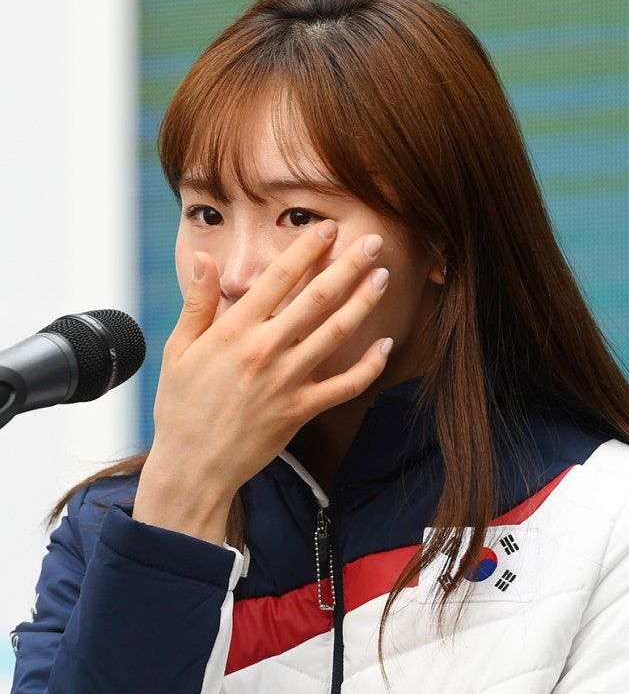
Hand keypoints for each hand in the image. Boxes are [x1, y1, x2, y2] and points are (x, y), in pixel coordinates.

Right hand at [133, 220, 391, 541]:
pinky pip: (346, 386)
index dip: (307, 249)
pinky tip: (385, 345)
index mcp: (235, 331)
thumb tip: (205, 257)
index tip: (328, 229)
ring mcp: (287, 382)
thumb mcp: (178, 350)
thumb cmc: (181, 406)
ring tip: (383, 277)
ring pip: (337, 334)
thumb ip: (197, 302)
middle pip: (317, 298)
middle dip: (349, 265)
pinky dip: (370, 366)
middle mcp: (266, 351)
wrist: (193, 465)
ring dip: (364, 302)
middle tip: (373, 241)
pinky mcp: (301, 410)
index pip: (278, 278)